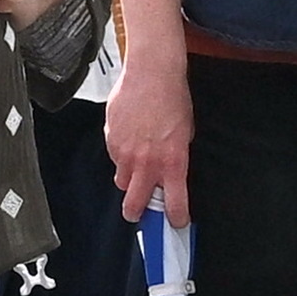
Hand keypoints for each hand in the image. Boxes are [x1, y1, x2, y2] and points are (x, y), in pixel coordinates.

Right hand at [104, 56, 192, 223]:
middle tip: (139, 213)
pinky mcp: (111, 140)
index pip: (174, 203)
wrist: (152, 73)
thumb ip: (175, 156)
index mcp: (173, 162)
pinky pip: (114, 159)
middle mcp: (148, 163)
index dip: (176, 217)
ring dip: (129, 180)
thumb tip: (169, 170)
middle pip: (136, 205)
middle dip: (137, 213)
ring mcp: (126, 153)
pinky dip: (120, 156)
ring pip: (122, 182)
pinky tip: (129, 139)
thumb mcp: (185, 132)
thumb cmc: (172, 98)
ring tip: (136, 165)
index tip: (177, 222)